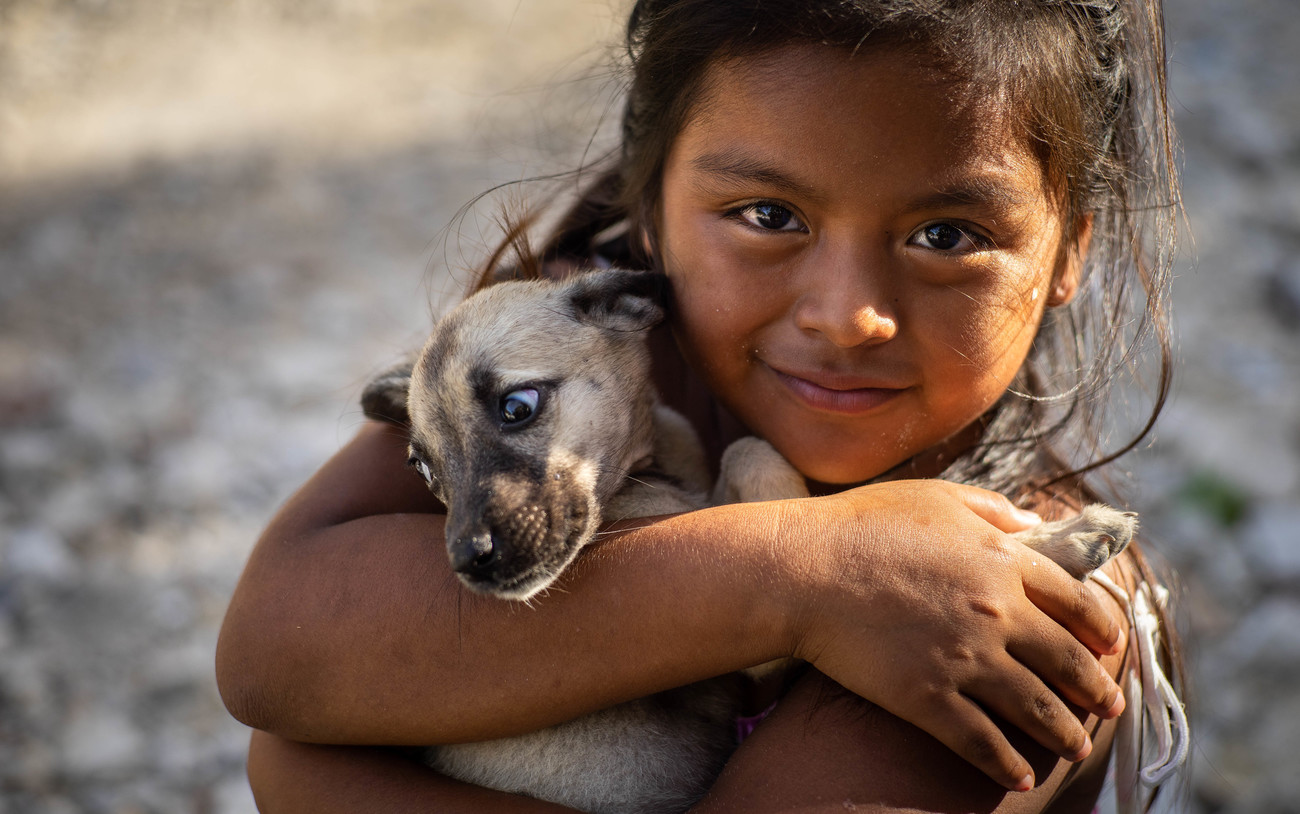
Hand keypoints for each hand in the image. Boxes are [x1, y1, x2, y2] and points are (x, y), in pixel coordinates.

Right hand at [773, 480, 1125, 791]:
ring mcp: (965, 658)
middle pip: (1066, 659)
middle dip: (1096, 686)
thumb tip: (1035, 521)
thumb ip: (992, 509)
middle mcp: (997, 613)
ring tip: (1077, 746)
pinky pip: (981, 742)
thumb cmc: (861, 524)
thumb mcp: (935, 497)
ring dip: (1065, 732)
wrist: (802, 570)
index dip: (1101, 625)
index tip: (1111, 644)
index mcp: (1003, 561)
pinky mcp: (928, 698)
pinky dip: (1006, 764)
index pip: (1076, 599)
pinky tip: (1020, 776)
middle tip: (1111, 703)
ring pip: (1035, 707)